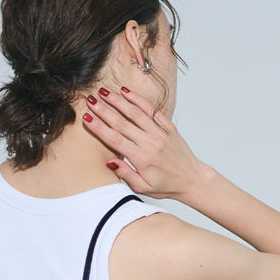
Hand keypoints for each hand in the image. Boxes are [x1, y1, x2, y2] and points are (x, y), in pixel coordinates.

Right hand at [82, 85, 207, 199]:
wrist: (192, 179)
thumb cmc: (166, 186)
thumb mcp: (143, 188)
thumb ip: (126, 175)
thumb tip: (110, 162)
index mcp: (142, 159)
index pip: (115, 140)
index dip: (99, 128)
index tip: (86, 117)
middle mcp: (151, 143)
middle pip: (123, 123)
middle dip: (104, 110)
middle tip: (90, 99)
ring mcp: (160, 133)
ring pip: (136, 113)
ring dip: (118, 101)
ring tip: (104, 91)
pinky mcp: (168, 127)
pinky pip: (151, 110)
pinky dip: (138, 100)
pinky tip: (126, 92)